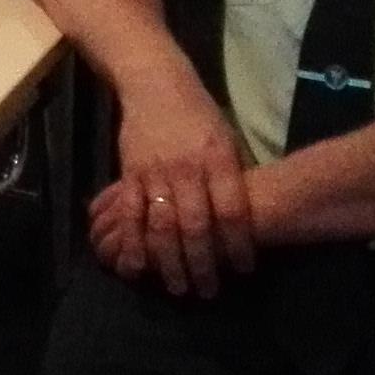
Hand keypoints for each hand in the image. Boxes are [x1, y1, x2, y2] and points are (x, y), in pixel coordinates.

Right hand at [104, 86, 258, 295]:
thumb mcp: (227, 139)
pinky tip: (138, 265)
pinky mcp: (129, 172)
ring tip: (177, 287)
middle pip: (197, 225)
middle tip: (208, 291)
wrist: (155, 84)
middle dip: (204, 263)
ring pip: (162, 224)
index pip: (232, 210)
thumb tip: (243, 221)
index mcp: (218, 159)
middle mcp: (187, 168)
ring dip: (169, 261)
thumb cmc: (199, 114)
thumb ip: (232, 178)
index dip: (240, 243)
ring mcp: (155, 171)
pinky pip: (130, 212)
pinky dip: (133, 240)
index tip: (244, 269)